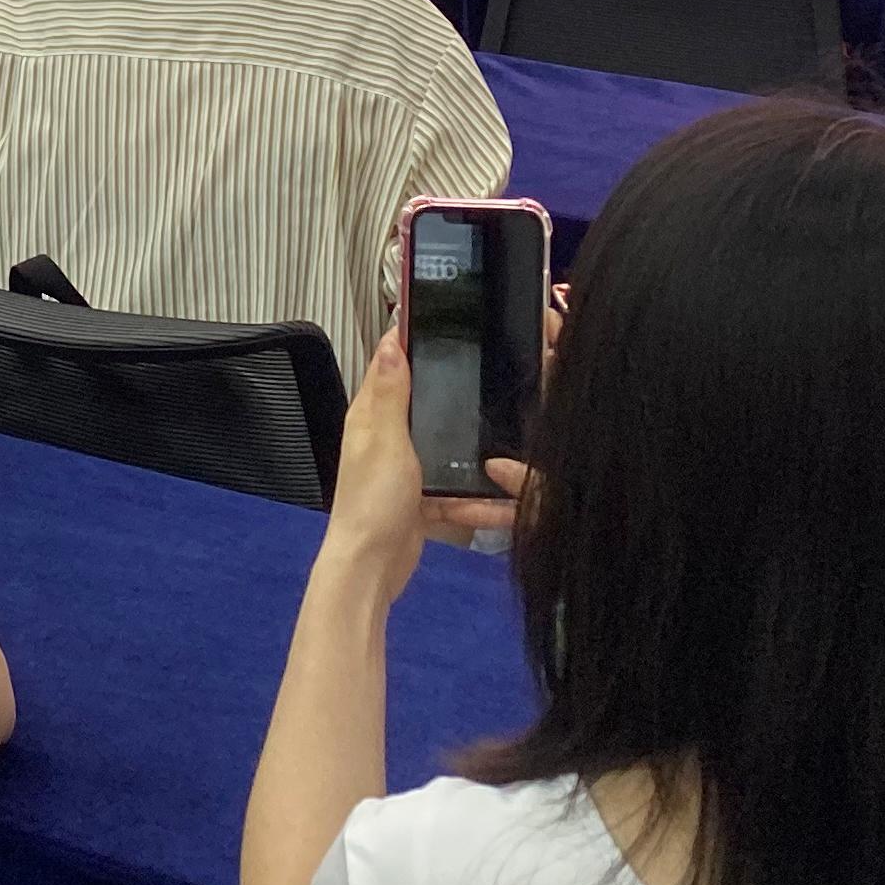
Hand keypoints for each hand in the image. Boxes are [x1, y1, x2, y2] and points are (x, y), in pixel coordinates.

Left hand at [322, 334, 524, 607]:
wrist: (372, 567)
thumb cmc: (372, 502)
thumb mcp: (385, 439)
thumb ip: (390, 393)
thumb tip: (390, 340)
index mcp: (371, 415)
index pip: (392, 364)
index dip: (414, 339)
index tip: (446, 317)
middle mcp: (388, 436)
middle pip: (427, 403)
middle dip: (456, 392)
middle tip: (496, 373)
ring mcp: (407, 469)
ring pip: (449, 448)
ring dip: (475, 451)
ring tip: (513, 441)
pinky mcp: (424, 500)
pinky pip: (458, 490)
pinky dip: (479, 497)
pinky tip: (508, 502)